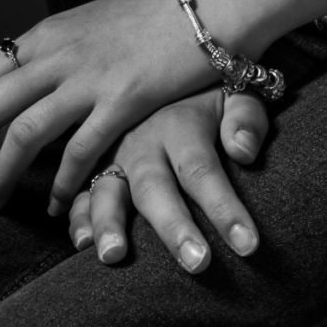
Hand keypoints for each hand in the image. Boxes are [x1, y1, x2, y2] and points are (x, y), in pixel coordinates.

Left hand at [0, 0, 215, 213]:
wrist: (204, 3)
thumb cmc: (147, 20)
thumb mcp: (85, 25)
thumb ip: (53, 53)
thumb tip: (21, 85)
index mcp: (44, 35)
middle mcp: (57, 53)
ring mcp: (89, 76)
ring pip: (21, 135)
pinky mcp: (123, 100)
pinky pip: (78, 153)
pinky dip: (61, 185)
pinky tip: (56, 205)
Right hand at [67, 92, 266, 273]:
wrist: (163, 63)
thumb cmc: (207, 92)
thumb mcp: (236, 89)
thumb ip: (245, 117)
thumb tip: (243, 150)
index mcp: (180, 124)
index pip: (203, 170)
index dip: (225, 209)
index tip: (248, 245)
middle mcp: (142, 142)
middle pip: (155, 187)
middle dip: (173, 227)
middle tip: (197, 262)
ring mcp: (113, 156)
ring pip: (107, 191)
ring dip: (109, 224)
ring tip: (115, 256)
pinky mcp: (93, 168)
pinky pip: (79, 194)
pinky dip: (78, 219)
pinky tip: (82, 243)